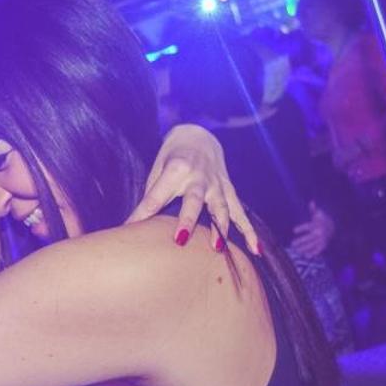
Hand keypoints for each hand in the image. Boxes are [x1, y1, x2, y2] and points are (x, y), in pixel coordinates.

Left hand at [125, 123, 258, 253]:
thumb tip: (137, 226)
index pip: (155, 197)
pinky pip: (240, 213)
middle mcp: (198, 176)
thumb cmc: (171, 157)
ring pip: (221, 208)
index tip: (129, 230)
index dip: (141, 215)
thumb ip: (152, 195)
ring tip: (217, 249)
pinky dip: (249, 231)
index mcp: (175, 169)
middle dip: (187, 220)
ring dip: (219, 229)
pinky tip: (256, 250)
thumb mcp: (157, 169)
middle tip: (180, 240)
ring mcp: (216, 184)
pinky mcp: (228, 190)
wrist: (198, 135)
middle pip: (193, 201)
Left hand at [289, 202, 335, 258]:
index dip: (301, 228)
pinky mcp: (323, 245)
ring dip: (304, 248)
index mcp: (316, 224)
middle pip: (309, 238)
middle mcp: (319, 233)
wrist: (333, 227)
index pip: (308, 226)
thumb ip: (313, 210)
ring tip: (296, 250)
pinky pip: (318, 250)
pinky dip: (313, 253)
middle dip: (300, 241)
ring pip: (312, 245)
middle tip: (292, 244)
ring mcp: (321, 239)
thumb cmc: (321, 220)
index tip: (294, 230)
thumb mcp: (318, 214)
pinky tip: (306, 256)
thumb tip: (312, 202)